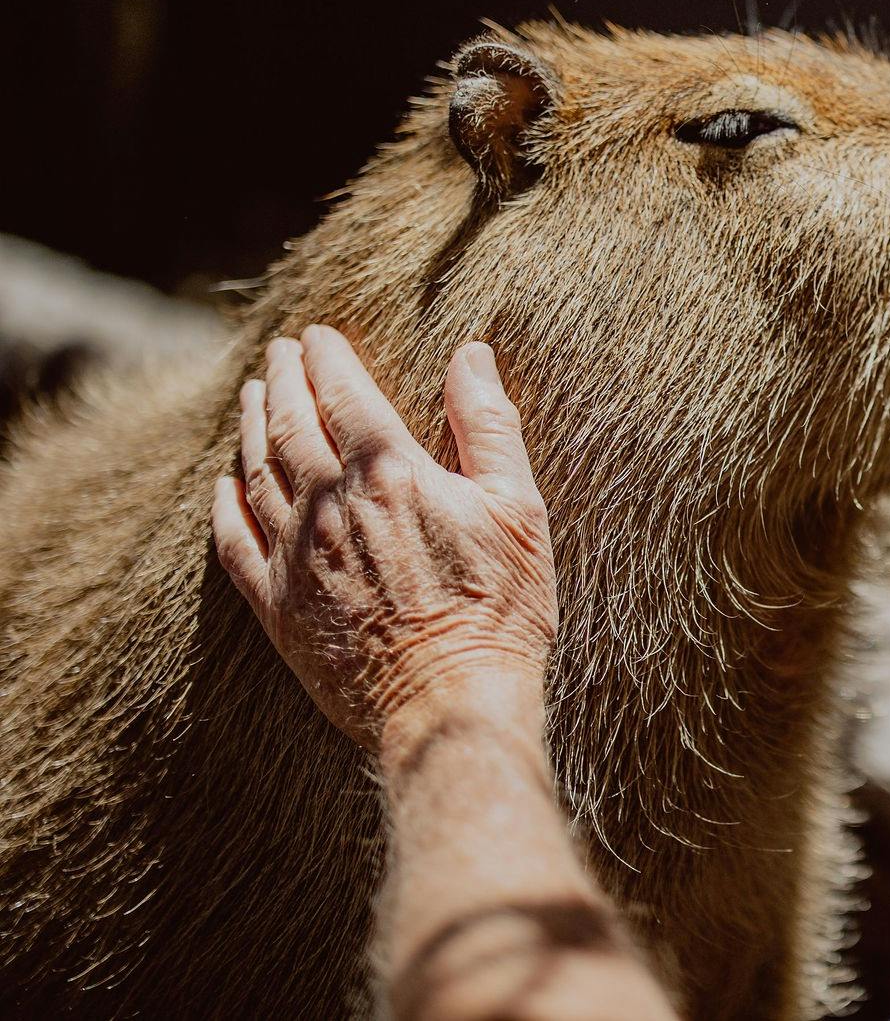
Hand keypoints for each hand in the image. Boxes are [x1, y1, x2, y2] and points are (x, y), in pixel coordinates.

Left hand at [213, 326, 556, 752]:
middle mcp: (329, 504)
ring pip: (255, 471)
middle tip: (279, 353)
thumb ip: (488, 426)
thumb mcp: (518, 508)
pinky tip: (223, 485)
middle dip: (281, 379)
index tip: (318, 335)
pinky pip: (233, 541)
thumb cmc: (500, 608)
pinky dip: (223, 504)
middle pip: (288, 422)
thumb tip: (472, 356)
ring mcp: (295, 555)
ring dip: (249, 426)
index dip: (326, 357)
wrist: (451, 703)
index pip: (342, 393)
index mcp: (389, 472)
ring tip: (250, 396)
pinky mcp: (277, 605)